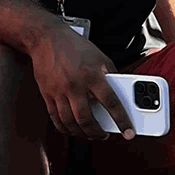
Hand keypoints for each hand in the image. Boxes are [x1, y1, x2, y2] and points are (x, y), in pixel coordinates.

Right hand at [28, 22, 132, 140]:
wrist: (46, 38)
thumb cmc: (74, 46)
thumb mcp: (100, 57)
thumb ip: (111, 75)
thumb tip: (121, 93)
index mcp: (92, 75)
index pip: (111, 103)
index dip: (122, 121)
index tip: (129, 132)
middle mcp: (75, 85)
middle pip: (87, 119)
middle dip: (98, 133)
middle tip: (105, 135)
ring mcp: (59, 91)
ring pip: (71, 123)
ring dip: (82, 134)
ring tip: (90, 134)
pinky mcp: (47, 94)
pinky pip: (55, 118)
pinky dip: (65, 128)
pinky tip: (72, 130)